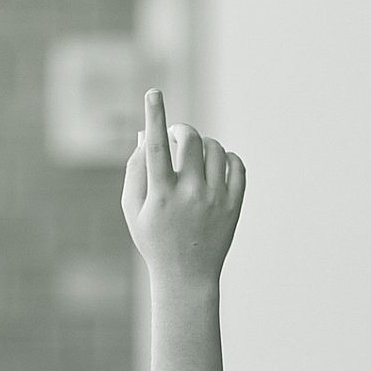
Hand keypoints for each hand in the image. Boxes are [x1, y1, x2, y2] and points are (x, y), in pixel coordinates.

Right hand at [120, 89, 244, 287]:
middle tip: (177, 134)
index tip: (154, 93)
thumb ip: (135, 170)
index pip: (157, 146)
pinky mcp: (234, 205)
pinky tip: (215, 167)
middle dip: (183, 130)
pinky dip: (226, 158)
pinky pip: (237, 165)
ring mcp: (215, 200)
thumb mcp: (133, 210)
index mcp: (160, 195)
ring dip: (204, 144)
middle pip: (191, 140)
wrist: (186, 277)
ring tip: (195, 157)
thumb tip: (147, 133)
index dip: (154, 115)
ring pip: (215, 148)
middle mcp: (189, 195)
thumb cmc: (154, 240)